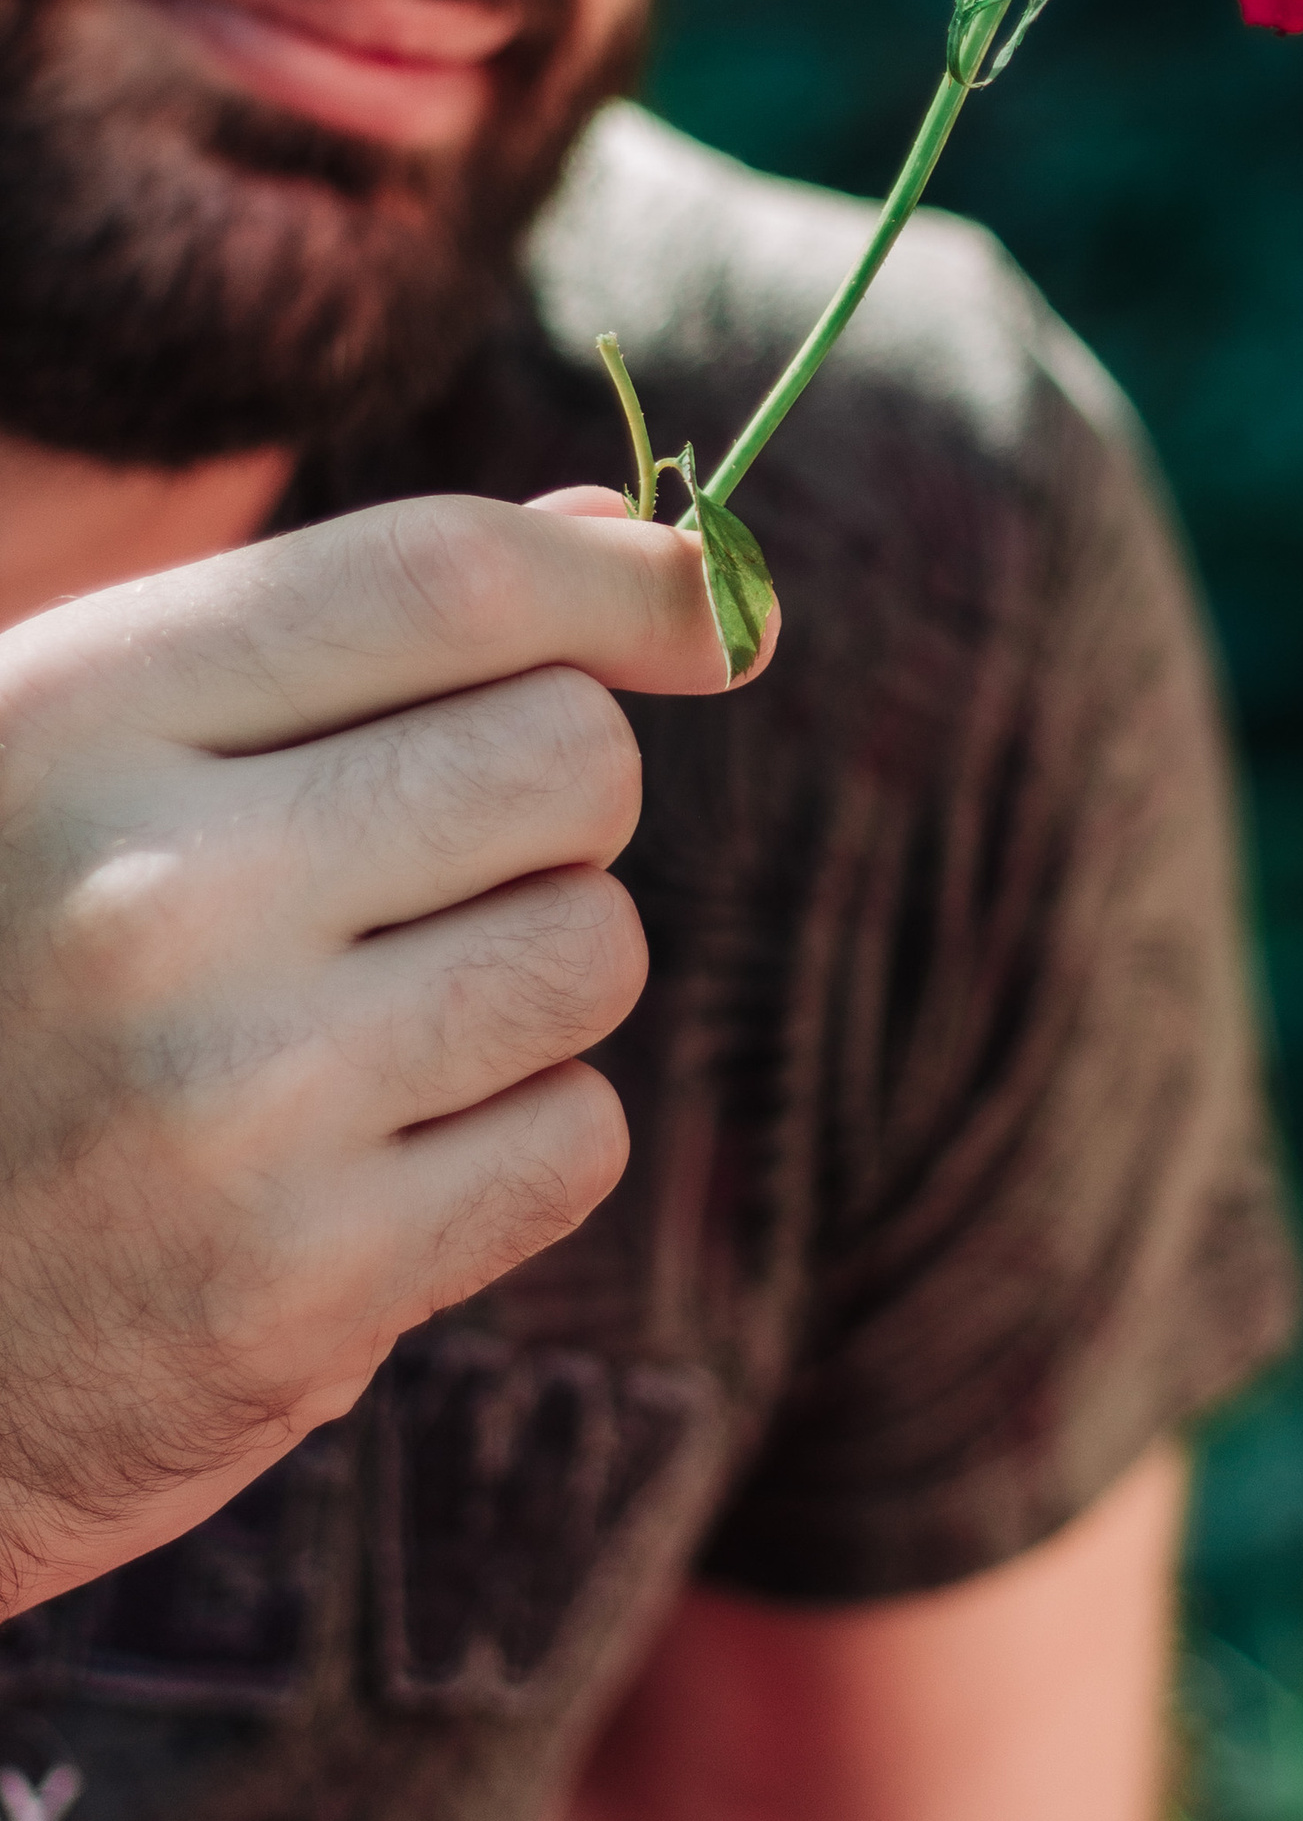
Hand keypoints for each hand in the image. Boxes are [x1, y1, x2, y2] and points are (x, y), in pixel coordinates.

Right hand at [0, 489, 763, 1617]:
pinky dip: (512, 1147)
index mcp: (71, 720)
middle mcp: (146, 895)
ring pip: (594, 944)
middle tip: (420, 878)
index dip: (623, 577)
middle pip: (567, 756)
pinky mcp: (297, 1292)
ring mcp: (225, 1101)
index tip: (712, 609)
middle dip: (552, 805)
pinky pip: (576, 1138)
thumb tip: (629, 529)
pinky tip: (362, 1169)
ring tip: (364, 1031)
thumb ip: (338, 636)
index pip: (441, 578)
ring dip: (533, 976)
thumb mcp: (84, 760)